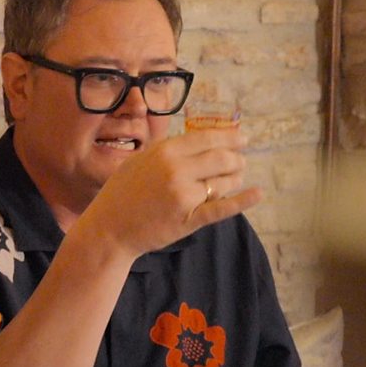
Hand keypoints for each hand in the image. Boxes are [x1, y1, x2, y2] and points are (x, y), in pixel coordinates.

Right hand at [79, 128, 261, 260]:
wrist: (108, 229)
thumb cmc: (120, 193)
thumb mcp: (139, 161)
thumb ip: (167, 150)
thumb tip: (198, 141)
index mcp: (164, 152)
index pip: (207, 138)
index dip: (230, 136)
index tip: (243, 138)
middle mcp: (177, 170)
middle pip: (222, 158)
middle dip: (236, 159)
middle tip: (240, 162)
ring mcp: (185, 196)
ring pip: (224, 182)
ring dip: (235, 179)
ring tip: (235, 179)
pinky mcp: (190, 219)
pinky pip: (223, 207)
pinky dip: (244, 200)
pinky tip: (257, 193)